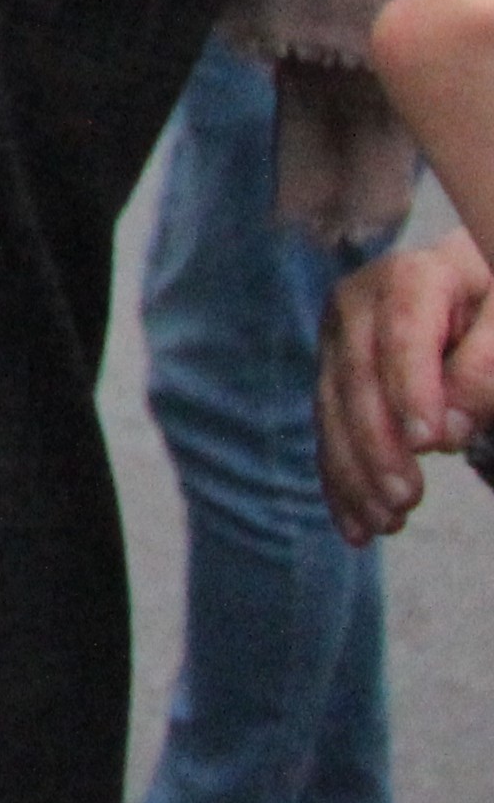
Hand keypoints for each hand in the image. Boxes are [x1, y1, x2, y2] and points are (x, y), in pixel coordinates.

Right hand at [323, 227, 493, 541]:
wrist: (467, 292)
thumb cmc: (492, 307)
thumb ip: (484, 368)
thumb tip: (446, 430)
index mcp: (410, 277)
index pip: (403, 336)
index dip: (411, 390)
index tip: (431, 445)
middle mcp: (357, 303)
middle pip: (359, 380)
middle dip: (378, 445)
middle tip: (407, 499)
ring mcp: (335, 339)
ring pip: (333, 411)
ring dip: (355, 472)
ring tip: (387, 523)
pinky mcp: (329, 373)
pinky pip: (326, 431)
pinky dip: (340, 481)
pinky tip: (357, 525)